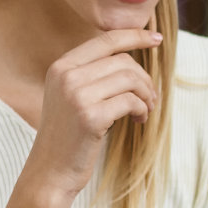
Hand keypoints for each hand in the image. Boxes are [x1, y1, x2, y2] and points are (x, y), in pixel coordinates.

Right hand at [26, 29, 162, 196]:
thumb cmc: (68, 136)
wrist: (50, 171)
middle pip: (123, 61)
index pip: (104, 40)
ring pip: (130, 80)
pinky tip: (139, 121)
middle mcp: (66, 75)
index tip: (156, 39)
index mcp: (61, 66)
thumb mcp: (71, 97)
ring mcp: (77, 95)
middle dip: (144, 79)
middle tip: (151, 99)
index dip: (134, 36)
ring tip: (146, 110)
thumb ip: (92, 76)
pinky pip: (131, 102)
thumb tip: (131, 62)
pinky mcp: (90, 116)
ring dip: (146, 95)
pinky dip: (142, 110)